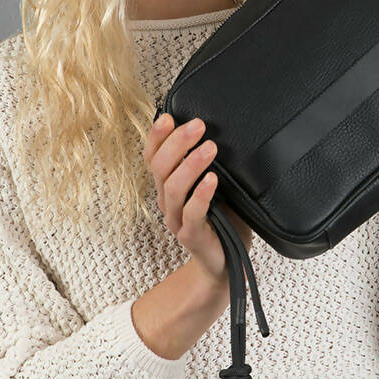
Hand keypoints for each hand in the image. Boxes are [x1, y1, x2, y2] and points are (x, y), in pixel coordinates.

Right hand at [143, 113, 253, 290]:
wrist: (226, 262)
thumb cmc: (222, 217)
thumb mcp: (215, 183)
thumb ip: (209, 161)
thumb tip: (219, 125)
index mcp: (168, 186)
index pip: (153, 157)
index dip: (157, 136)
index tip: (169, 116)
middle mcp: (167, 201)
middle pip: (160, 168)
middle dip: (177, 143)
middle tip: (198, 125)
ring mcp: (177, 220)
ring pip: (173, 189)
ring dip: (190, 164)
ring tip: (209, 147)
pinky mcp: (192, 236)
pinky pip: (193, 213)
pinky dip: (201, 194)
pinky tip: (212, 179)